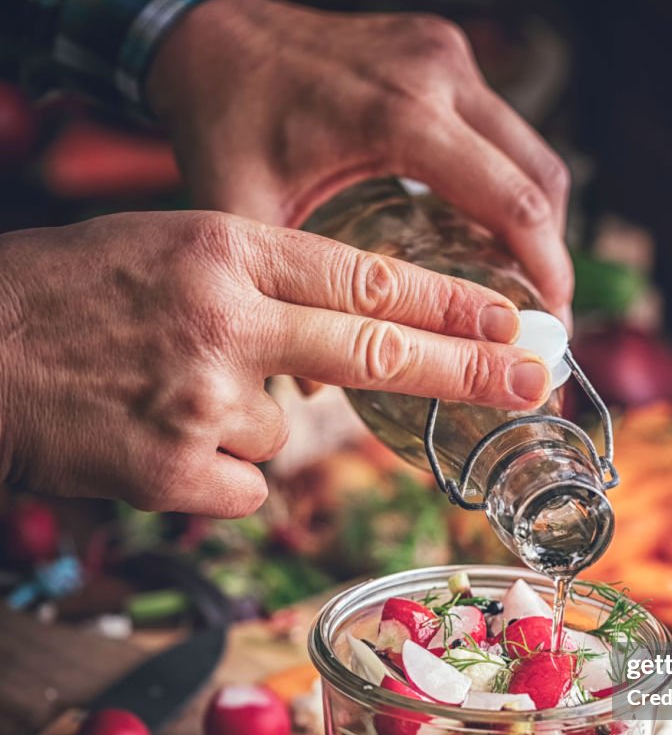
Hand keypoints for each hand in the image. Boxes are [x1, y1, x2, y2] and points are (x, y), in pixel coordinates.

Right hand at [0, 211, 548, 515]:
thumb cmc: (72, 297)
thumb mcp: (173, 253)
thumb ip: (268, 290)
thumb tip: (358, 338)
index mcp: (226, 249)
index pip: (367, 277)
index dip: (450, 301)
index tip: (513, 316)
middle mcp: (225, 318)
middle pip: (379, 351)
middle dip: (470, 368)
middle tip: (536, 377)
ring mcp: (203, 398)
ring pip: (288, 432)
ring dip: (246, 425)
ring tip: (169, 398)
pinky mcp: (177, 472)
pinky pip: (244, 485)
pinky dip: (216, 472)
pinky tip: (159, 443)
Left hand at [147, 0, 573, 320]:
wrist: (208, 28)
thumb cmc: (224, 113)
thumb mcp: (243, 206)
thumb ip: (281, 291)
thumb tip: (317, 385)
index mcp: (401, 115)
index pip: (514, 203)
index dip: (546, 271)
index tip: (550, 324)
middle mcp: (439, 77)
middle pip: (542, 179)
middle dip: (552, 256)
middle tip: (542, 318)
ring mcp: (447, 59)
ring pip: (533, 153)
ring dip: (537, 222)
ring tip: (522, 285)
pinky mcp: (444, 56)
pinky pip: (504, 132)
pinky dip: (512, 187)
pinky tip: (490, 233)